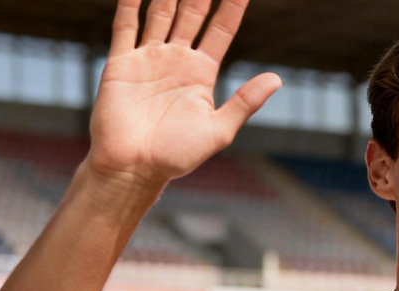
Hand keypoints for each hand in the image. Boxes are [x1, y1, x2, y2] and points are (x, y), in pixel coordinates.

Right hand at [89, 0, 280, 184]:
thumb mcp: (219, 130)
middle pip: (191, 13)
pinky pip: (126, 25)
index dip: (231, 7)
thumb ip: (244, 102)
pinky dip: (130, 2)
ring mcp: (148, 58)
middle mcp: (176, 61)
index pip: (220, 30)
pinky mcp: (121, 62)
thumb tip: (277, 79)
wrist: (134, 167)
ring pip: (161, 11)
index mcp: (201, 75)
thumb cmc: (177, 156)